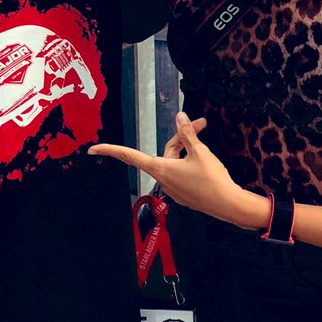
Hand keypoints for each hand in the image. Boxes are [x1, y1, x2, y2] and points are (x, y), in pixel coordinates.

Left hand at [90, 112, 264, 227]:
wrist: (230, 205)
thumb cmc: (212, 178)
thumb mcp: (199, 150)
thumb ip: (187, 133)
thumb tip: (180, 116)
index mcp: (160, 169)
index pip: (129, 156)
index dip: (110, 150)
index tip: (92, 149)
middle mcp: (163, 180)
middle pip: (166, 151)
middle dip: (182, 137)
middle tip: (202, 124)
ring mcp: (174, 189)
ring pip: (175, 162)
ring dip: (188, 149)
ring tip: (207, 141)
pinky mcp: (185, 194)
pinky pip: (182, 173)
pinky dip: (191, 162)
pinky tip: (207, 162)